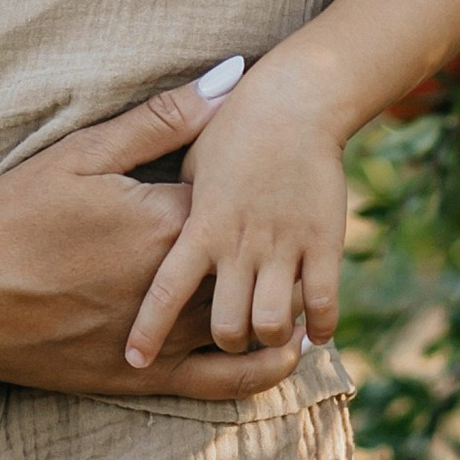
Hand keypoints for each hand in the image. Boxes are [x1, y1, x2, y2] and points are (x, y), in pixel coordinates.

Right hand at [0, 77, 301, 403]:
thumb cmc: (9, 220)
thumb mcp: (79, 155)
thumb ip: (159, 120)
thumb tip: (229, 78)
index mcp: (164, 224)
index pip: (240, 199)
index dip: (258, 182)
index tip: (278, 163)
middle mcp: (175, 286)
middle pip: (254, 263)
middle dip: (282, 245)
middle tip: (312, 223)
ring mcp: (162, 338)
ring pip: (246, 322)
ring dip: (282, 304)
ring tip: (310, 286)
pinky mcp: (142, 377)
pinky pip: (221, 383)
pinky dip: (261, 372)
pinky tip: (286, 357)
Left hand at [126, 63, 347, 361]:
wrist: (295, 99)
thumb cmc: (234, 127)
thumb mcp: (187, 158)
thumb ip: (172, 201)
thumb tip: (150, 225)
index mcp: (199, 227)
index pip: (165, 291)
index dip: (148, 331)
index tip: (135, 360)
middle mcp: (239, 244)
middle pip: (226, 327)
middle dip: (227, 341)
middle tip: (232, 334)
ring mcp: (284, 245)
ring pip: (273, 325)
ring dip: (273, 338)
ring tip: (275, 332)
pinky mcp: (324, 241)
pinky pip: (322, 303)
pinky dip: (319, 327)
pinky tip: (314, 331)